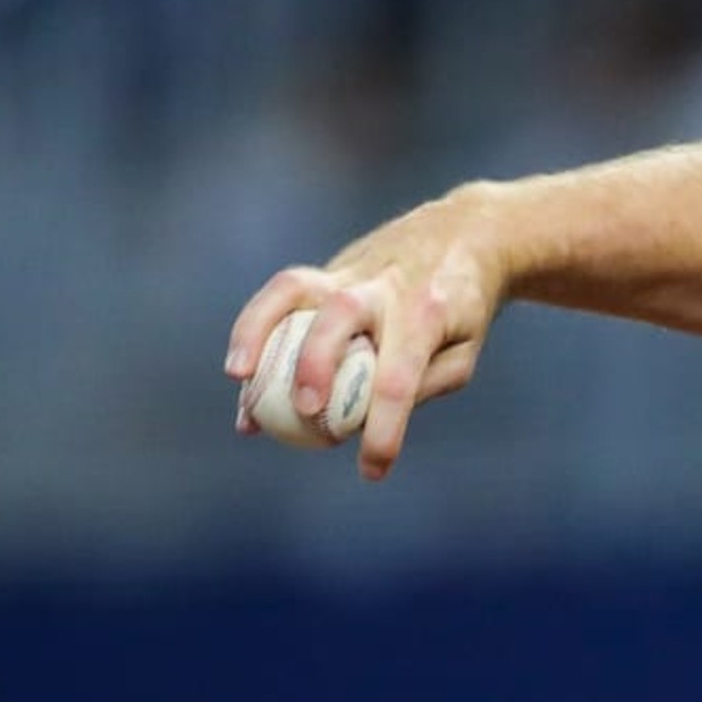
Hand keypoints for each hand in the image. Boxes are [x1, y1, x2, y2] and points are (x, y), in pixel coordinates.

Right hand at [223, 198, 508, 481]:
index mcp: (429, 313)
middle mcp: (386, 286)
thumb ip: (421, 384)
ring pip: (295, 288)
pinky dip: (255, 327)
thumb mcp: (462, 350)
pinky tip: (241, 372)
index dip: (384, 429)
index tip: (371, 470)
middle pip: (343, 314)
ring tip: (238, 377)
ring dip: (258, 329)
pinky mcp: (328, 269)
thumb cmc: (461, 307)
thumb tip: (361, 422)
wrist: (463, 232)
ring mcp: (351, 271)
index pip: (400, 377)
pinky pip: (283, 295)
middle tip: (305, 409)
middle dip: (316, 361)